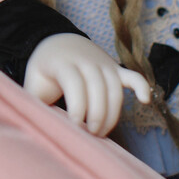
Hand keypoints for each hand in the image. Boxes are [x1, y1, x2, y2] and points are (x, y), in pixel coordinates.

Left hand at [24, 33, 151, 135]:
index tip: (74, 125)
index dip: (76, 107)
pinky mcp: (114, 68)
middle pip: (97, 88)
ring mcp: (102, 62)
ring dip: (112, 114)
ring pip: (114, 89)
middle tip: (89, 134)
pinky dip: (141, 86)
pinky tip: (145, 101)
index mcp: (62, 62)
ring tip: (101, 133)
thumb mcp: (33, 83)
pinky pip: (132, 76)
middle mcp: (85, 59)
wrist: (57, 43)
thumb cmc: (44, 71)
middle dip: (96, 115)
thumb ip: (33, 102)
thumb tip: (33, 126)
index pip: (74, 83)